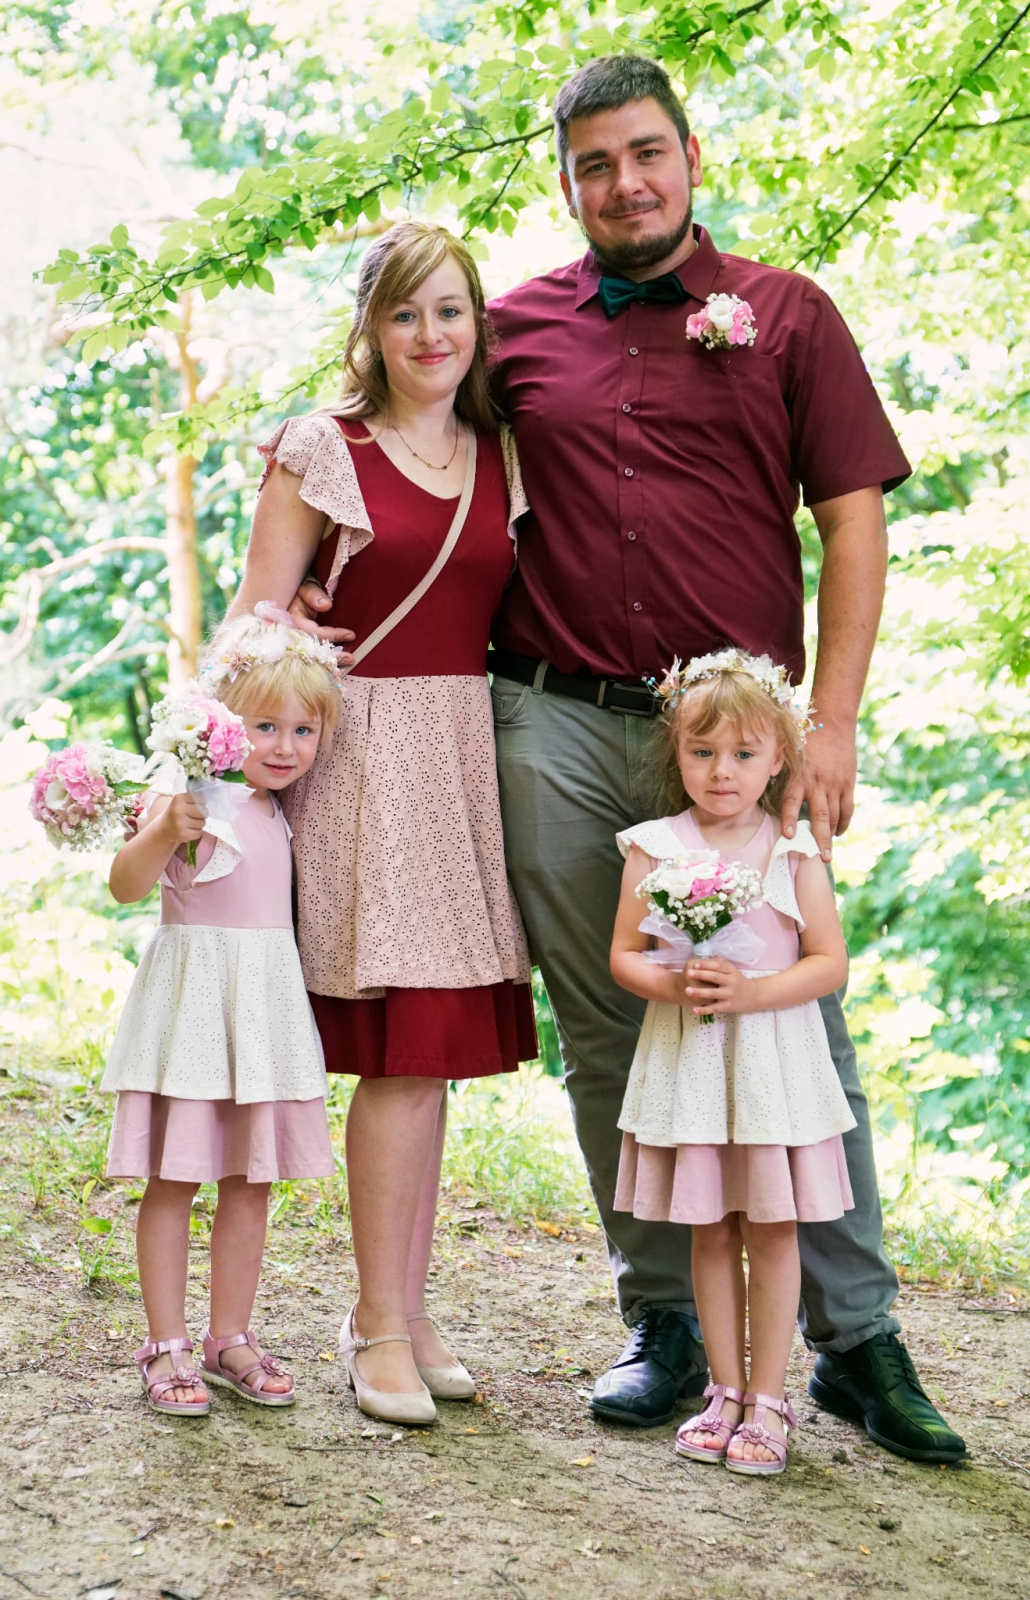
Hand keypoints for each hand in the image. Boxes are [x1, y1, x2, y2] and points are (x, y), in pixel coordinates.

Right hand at [159, 793, 205, 847]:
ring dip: (199, 824)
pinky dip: (196, 832)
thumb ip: (193, 798)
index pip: (201, 798)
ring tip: (189, 823)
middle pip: (204, 811)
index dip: (200, 802)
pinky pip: (199, 833)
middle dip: (202, 814)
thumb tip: (209, 798)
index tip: (195, 805)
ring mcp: (180, 823)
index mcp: (179, 798)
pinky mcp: (183, 834)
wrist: (163, 828)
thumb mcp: (180, 801)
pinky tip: (188, 830)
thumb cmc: (175, 813)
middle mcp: (179, 810)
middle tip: (194, 815)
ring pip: (202, 823)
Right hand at [289, 581, 354, 661]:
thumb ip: (313, 595)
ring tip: (347, 662)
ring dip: (330, 662)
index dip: (333, 635)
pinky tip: (338, 667)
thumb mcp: (304, 590)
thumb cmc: (299, 595)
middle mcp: (292, 636)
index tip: (350, 635)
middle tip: (350, 658)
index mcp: (292, 622)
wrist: (291, 600)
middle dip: (332, 656)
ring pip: (312, 657)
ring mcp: (295, 644)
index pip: (314, 633)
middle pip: (312, 650)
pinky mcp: (300, 648)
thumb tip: (327, 605)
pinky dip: (325, 662)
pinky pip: (313, 658)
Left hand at [683, 956, 751, 1015]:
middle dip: (701, 975)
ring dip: (700, 992)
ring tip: (687, 990)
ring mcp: (729, 994)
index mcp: (731, 971)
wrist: (753, 996)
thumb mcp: (731, 970)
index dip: (706, 965)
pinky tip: (694, 1010)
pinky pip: (714, 1008)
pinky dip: (704, 1010)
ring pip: (713, 993)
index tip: (695, 964)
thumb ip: (719, 963)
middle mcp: (731, 982)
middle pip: (715, 977)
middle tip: (688, 973)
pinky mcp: (727, 1006)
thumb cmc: (736, 980)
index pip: (718, 966)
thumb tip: (703, 959)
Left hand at [779, 722, 856, 861]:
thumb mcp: (789, 754)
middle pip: (820, 816)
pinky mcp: (848, 783)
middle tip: (821, 858)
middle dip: (820, 839)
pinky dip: (844, 822)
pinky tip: (839, 832)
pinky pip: (848, 808)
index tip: (788, 837)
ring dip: (831, 834)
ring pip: (834, 815)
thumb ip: (781, 774)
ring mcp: (835, 784)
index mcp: (799, 776)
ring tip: (827, 851)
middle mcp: (817, 782)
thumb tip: (765, 788)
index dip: (789, 820)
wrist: (833, 723)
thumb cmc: (805, 739)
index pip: (791, 802)